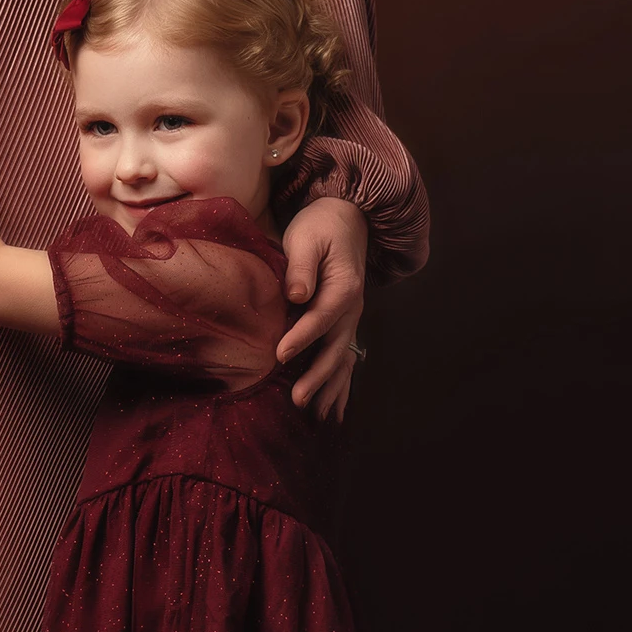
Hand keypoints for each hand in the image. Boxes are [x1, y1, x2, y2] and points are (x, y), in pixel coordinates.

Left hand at [275, 196, 367, 421]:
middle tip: (299, 400)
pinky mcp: (343, 322)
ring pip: (342, 358)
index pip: (319, 318)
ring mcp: (350, 318)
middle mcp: (352, 308)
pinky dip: (338, 383)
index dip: (300, 338)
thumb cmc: (320, 226)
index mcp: (344, 288)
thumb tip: (296, 295)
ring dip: (330, 387)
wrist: (346, 217)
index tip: (279, 354)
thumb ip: (303, 267)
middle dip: (318, 376)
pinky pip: (343, 357)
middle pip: (335, 348)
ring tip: (316, 414)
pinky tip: (331, 406)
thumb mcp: (308, 238)